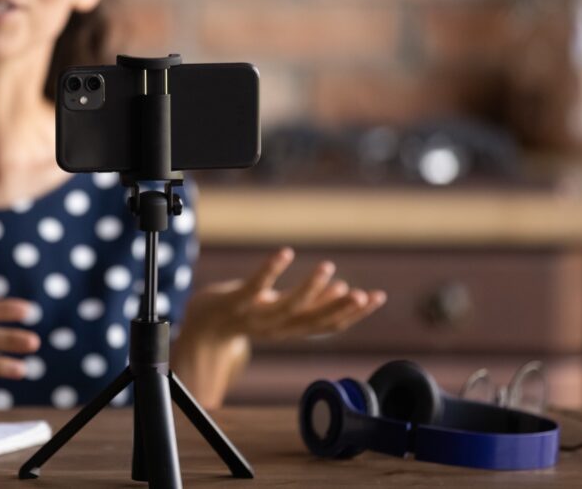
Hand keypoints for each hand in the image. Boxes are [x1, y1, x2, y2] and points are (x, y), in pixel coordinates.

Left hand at [183, 247, 385, 342]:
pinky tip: (285, 251)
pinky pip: (254, 286)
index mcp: (292, 330)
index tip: (378, 297)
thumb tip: (343, 287)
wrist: (204, 328)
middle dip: (340, 308)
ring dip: (310, 289)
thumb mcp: (282, 311)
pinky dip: (270, 270)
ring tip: (328, 267)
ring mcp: (255, 316)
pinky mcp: (235, 301)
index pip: (329, 326)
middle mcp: (276, 328)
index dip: (355, 314)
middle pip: (313, 321)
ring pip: (287, 306)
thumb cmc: (248, 315)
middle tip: (364, 294)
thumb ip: (312, 303)